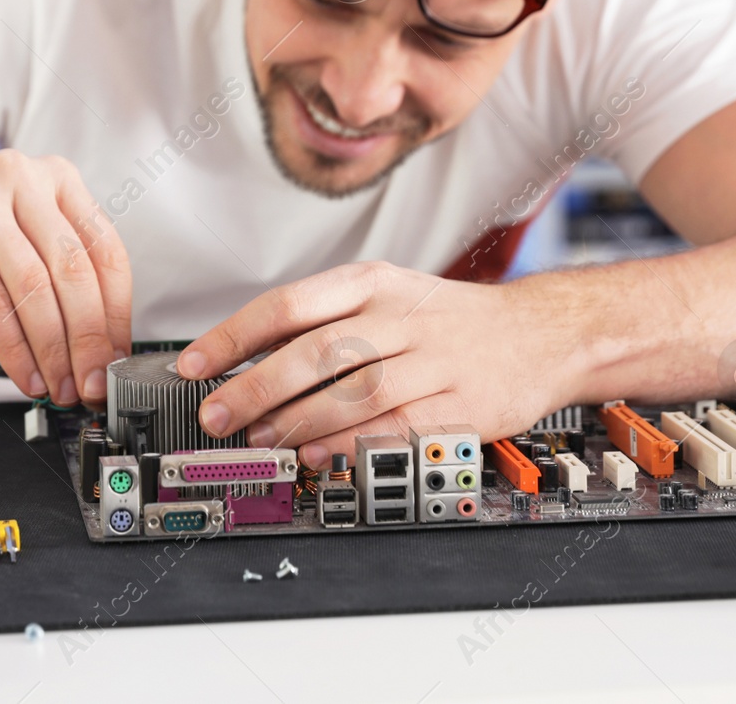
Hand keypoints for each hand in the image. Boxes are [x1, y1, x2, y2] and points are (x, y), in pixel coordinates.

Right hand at [0, 149, 130, 405]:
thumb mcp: (14, 268)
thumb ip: (57, 295)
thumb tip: (100, 353)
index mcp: (52, 178)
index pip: (105, 249)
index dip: (117, 313)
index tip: (117, 358)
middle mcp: (21, 174)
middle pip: (75, 269)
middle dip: (89, 339)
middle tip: (92, 383)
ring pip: (36, 287)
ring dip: (52, 350)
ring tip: (57, 386)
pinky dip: (13, 348)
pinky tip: (23, 374)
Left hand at [175, 261, 575, 467]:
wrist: (542, 332)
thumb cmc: (447, 319)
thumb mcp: (386, 294)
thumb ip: (321, 321)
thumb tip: (242, 359)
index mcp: (372, 282)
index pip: (288, 305)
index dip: (233, 336)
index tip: (193, 365)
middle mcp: (400, 316)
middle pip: (314, 352)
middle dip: (254, 387)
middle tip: (215, 415)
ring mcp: (434, 361)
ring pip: (351, 392)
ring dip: (295, 421)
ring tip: (258, 440)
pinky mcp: (461, 404)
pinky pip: (395, 427)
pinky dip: (349, 444)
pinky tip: (315, 454)